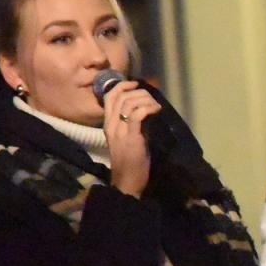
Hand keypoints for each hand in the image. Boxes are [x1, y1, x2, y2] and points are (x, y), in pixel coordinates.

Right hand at [102, 80, 162, 197]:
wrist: (127, 181)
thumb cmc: (131, 161)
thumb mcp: (130, 138)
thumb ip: (134, 123)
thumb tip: (146, 109)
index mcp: (108, 124)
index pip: (109, 97)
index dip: (122, 86)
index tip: (136, 85)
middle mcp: (111, 124)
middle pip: (120, 96)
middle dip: (138, 92)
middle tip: (151, 98)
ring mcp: (120, 131)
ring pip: (129, 102)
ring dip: (146, 100)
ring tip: (156, 106)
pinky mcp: (131, 137)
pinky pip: (138, 114)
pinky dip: (149, 108)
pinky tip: (157, 111)